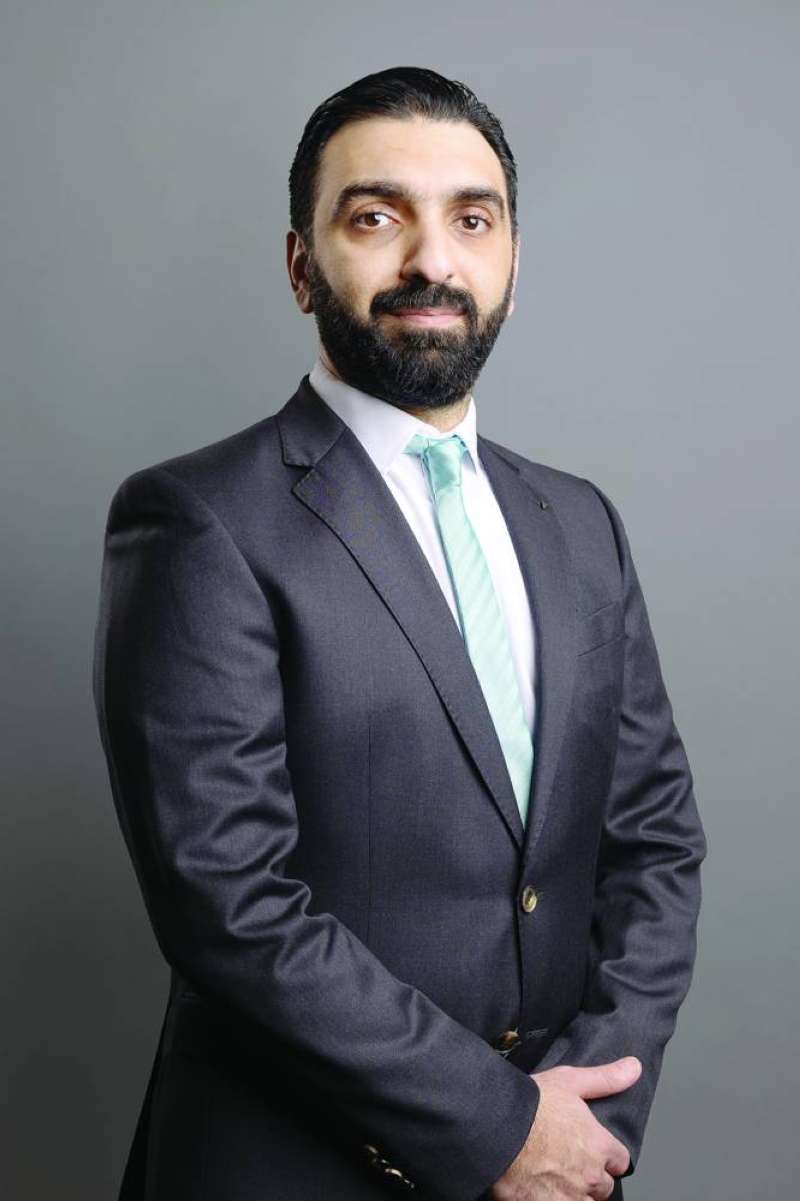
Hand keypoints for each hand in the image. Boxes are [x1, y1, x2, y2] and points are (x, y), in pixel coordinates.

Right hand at [490, 1056, 639, 1200]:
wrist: (495, 1127)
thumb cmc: (530, 1104)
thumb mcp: (569, 1081)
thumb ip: (605, 1079)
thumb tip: (634, 1068)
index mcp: (598, 1145)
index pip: (620, 1161)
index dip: (606, 1156)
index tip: (592, 1151)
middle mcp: (589, 1175)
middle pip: (602, 1187)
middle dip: (590, 1177)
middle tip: (568, 1164)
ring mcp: (569, 1197)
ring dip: (573, 1194)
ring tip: (554, 1179)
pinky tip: (541, 1190)